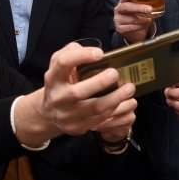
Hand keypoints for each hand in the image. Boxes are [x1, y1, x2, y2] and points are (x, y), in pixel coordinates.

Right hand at [13, 43, 136, 145]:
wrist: (49, 111)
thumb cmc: (61, 81)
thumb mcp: (59, 63)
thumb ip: (72, 52)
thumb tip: (93, 52)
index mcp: (53, 77)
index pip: (63, 63)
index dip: (81, 56)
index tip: (100, 54)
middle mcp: (57, 97)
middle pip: (77, 92)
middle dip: (100, 82)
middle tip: (116, 73)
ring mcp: (66, 115)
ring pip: (94, 108)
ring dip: (115, 98)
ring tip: (129, 89)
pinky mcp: (76, 127)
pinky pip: (99, 119)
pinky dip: (114, 110)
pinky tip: (123, 102)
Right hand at [114, 0, 164, 43]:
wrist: (134, 30)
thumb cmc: (140, 13)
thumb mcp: (147, 4)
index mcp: (125, 0)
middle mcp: (119, 8)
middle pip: (126, 7)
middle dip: (138, 8)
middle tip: (150, 9)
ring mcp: (118, 18)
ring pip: (130, 19)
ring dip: (141, 20)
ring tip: (148, 20)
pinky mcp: (119, 28)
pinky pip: (129, 28)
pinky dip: (138, 27)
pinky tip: (142, 26)